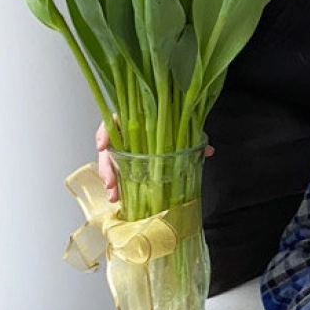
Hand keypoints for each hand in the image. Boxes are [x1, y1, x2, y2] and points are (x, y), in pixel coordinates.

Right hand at [96, 122, 213, 204]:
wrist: (174, 113)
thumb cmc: (174, 122)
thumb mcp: (182, 127)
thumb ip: (191, 137)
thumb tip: (208, 151)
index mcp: (135, 117)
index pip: (112, 120)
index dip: (104, 133)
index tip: (102, 146)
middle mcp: (126, 131)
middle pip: (109, 147)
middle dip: (107, 167)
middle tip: (111, 184)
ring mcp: (124, 146)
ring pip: (110, 161)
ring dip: (110, 179)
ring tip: (114, 196)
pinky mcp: (126, 159)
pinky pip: (117, 170)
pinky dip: (117, 184)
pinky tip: (118, 197)